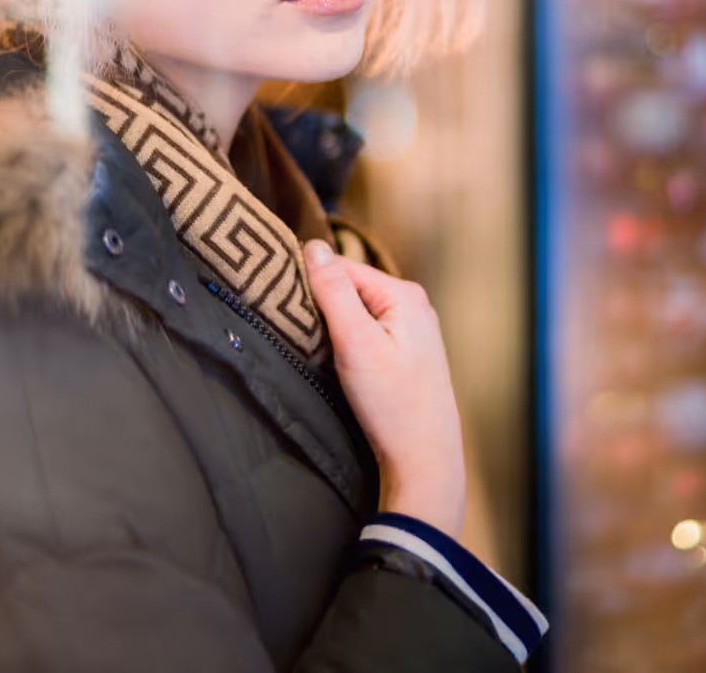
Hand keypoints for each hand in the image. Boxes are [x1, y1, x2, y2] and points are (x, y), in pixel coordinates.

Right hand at [304, 240, 465, 539]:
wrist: (424, 460)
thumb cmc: (392, 404)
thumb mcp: (356, 343)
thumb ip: (334, 292)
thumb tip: (314, 245)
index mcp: (404, 294)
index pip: (342, 268)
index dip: (310, 283)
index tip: (281, 303)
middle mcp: (412, 305)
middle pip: (349, 288)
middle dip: (322, 307)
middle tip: (301, 334)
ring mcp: (411, 330)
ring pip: (355, 312)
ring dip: (332, 327)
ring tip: (320, 352)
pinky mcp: (404, 353)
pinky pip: (365, 332)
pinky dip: (346, 343)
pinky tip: (338, 364)